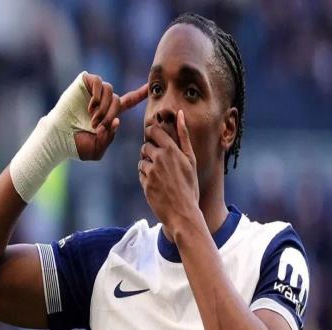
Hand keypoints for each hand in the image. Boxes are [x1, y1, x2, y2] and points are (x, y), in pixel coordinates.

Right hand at [75, 73, 147, 159]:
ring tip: (93, 119)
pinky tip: (90, 107)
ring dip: (104, 108)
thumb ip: (110, 137)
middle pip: (118, 101)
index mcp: (108, 113)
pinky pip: (99, 82)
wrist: (58, 138)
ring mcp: (93, 91)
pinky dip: (97, 96)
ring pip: (110, 91)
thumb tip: (116, 121)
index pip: (129, 101)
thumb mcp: (98, 148)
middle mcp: (103, 100)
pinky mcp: (84, 83)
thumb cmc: (77, 146)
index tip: (150, 87)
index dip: (140, 93)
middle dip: (111, 115)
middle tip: (99, 126)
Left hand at [139, 110, 199, 233]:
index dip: (151, 133)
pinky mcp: (144, 183)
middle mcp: (159, 158)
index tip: (154, 137)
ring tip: (162, 177)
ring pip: (142, 161)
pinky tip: (158, 185)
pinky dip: (146, 178)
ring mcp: (150, 171)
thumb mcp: (191, 160)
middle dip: (150, 152)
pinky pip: (141, 174)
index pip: (153, 131)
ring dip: (148, 166)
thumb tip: (179, 114)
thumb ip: (183, 136)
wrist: (183, 213)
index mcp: (171, 150)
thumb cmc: (190, 186)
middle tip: (162, 163)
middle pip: (145, 146)